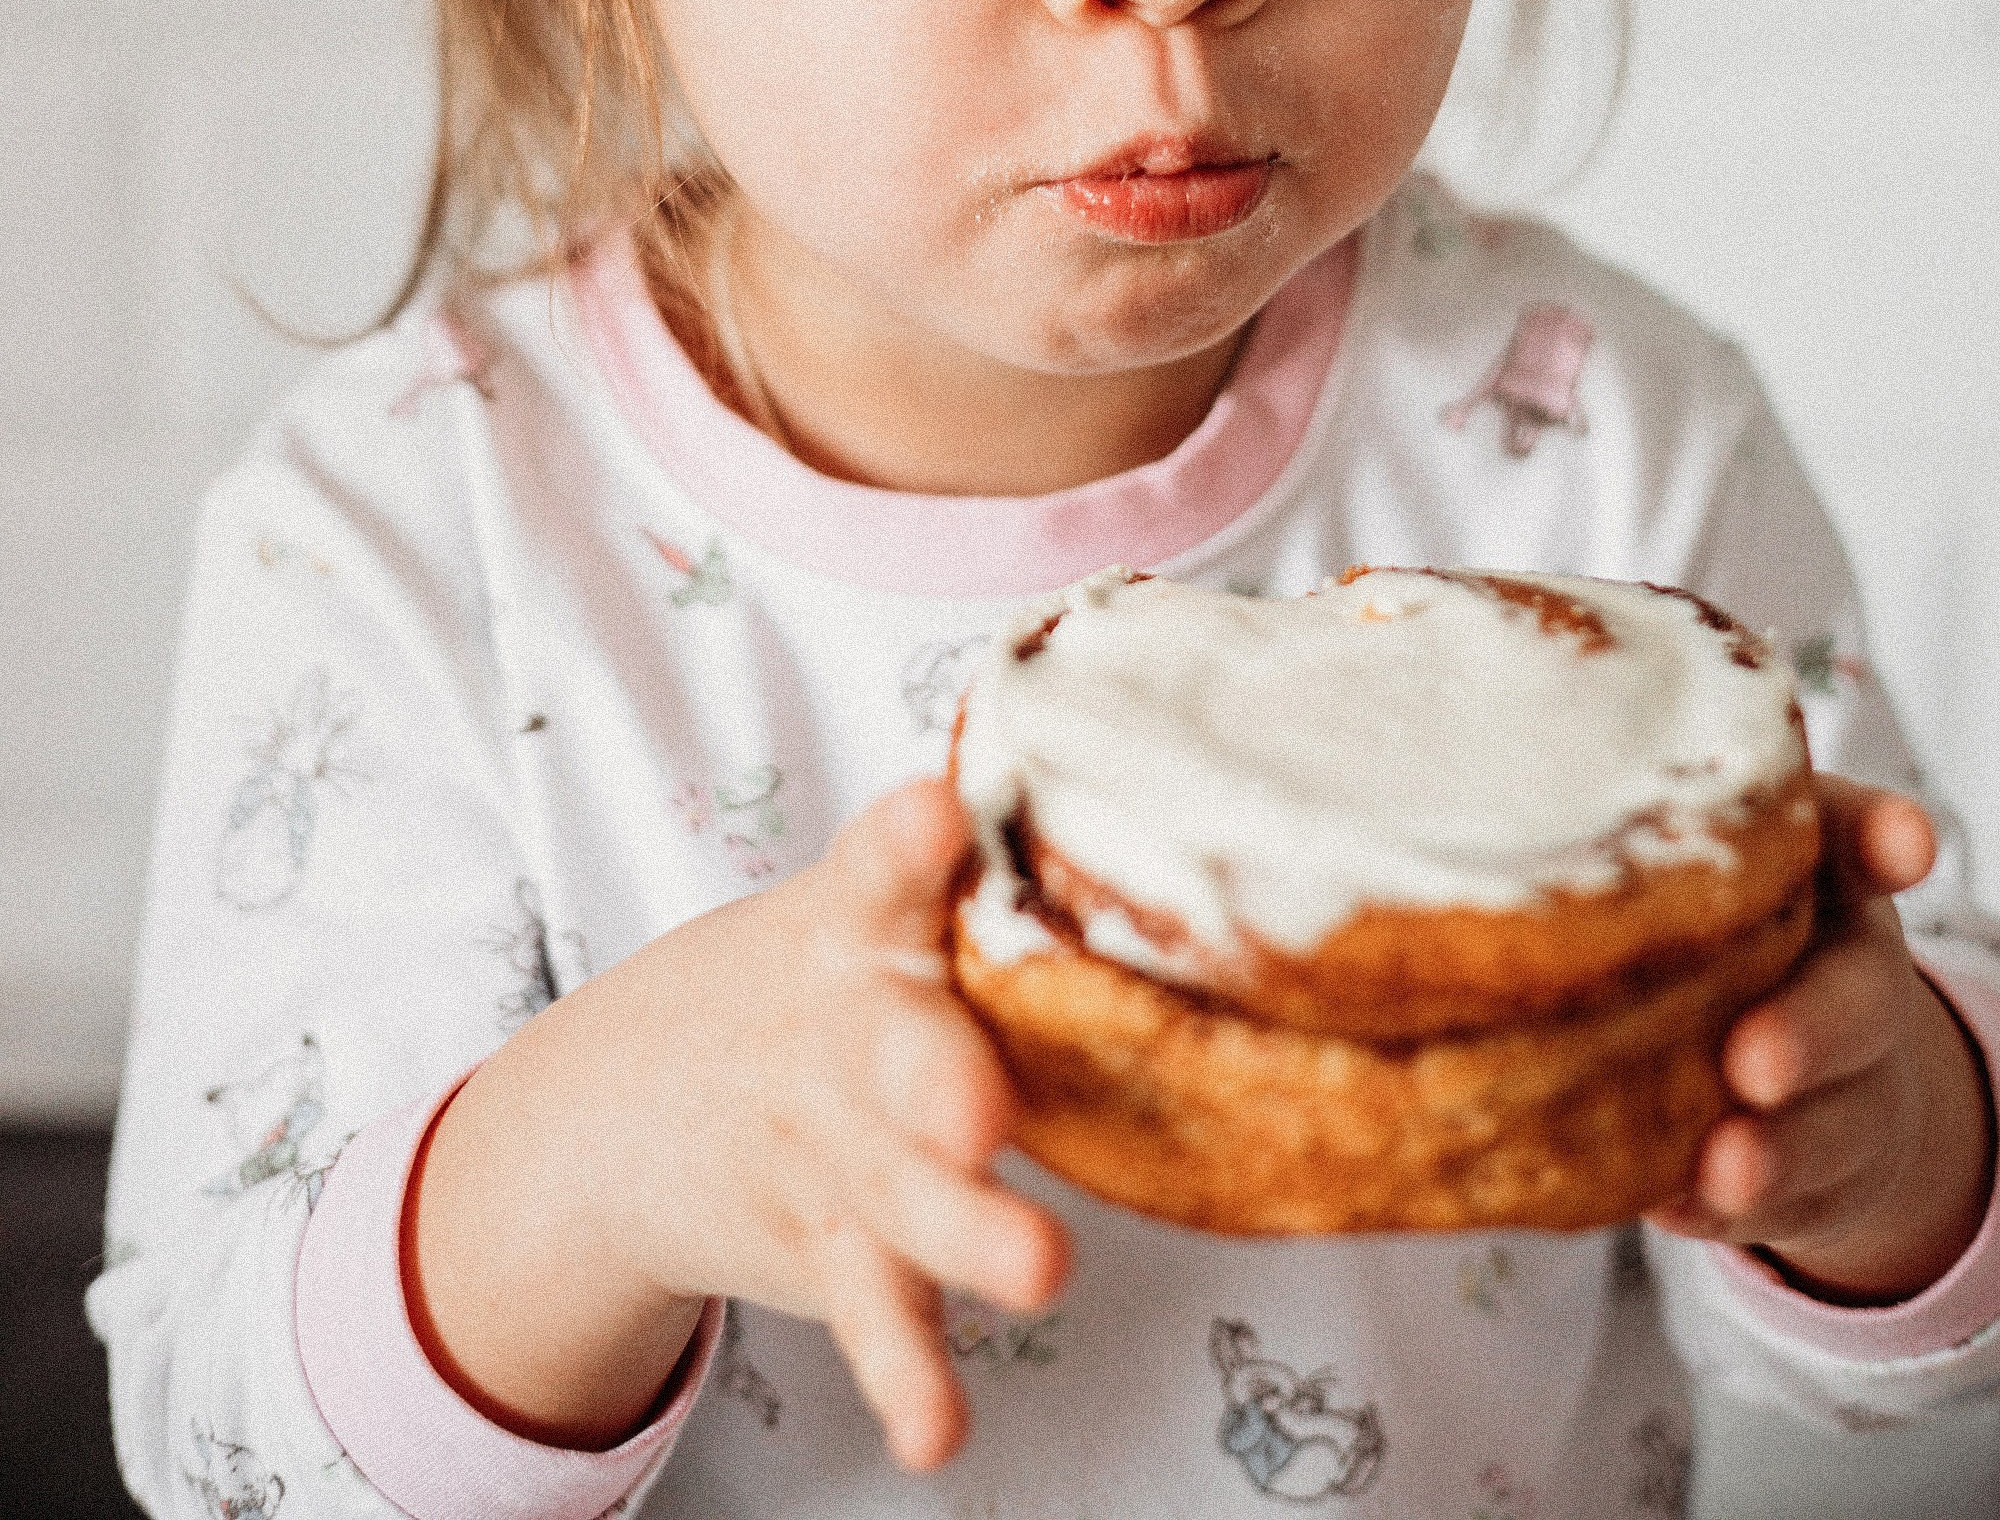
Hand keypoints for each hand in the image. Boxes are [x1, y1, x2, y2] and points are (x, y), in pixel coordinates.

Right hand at [408, 779, 1067, 1470]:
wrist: (626, 1104)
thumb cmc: (818, 978)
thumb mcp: (864, 907)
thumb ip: (975, 874)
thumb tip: (1160, 790)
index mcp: (860, 925)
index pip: (877, 870)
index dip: (903, 842)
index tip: (934, 814)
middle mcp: (845, 1033)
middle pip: (894, 1050)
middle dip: (940, 1079)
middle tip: (981, 1107)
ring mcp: (831, 1150)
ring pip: (903, 1196)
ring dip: (968, 1236)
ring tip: (1040, 1270)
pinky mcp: (829, 1250)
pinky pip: (876, 1317)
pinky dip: (907, 1377)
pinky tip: (939, 1428)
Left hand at [1648, 776, 1996, 1300]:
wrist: (1804, 1080)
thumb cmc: (1712, 938)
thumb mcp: (1691, 871)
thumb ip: (1628, 828)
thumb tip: (1454, 764)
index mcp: (1815, 877)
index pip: (1851, 834)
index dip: (1878, 834)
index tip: (1904, 844)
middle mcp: (1843, 973)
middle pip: (1853, 997)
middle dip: (1810, 1030)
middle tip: (1754, 1059)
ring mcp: (1833, 1082)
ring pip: (1824, 1118)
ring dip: (1776, 1147)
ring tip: (1725, 1165)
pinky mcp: (1804, 1174)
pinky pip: (1776, 1198)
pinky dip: (1723, 1206)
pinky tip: (1682, 1204)